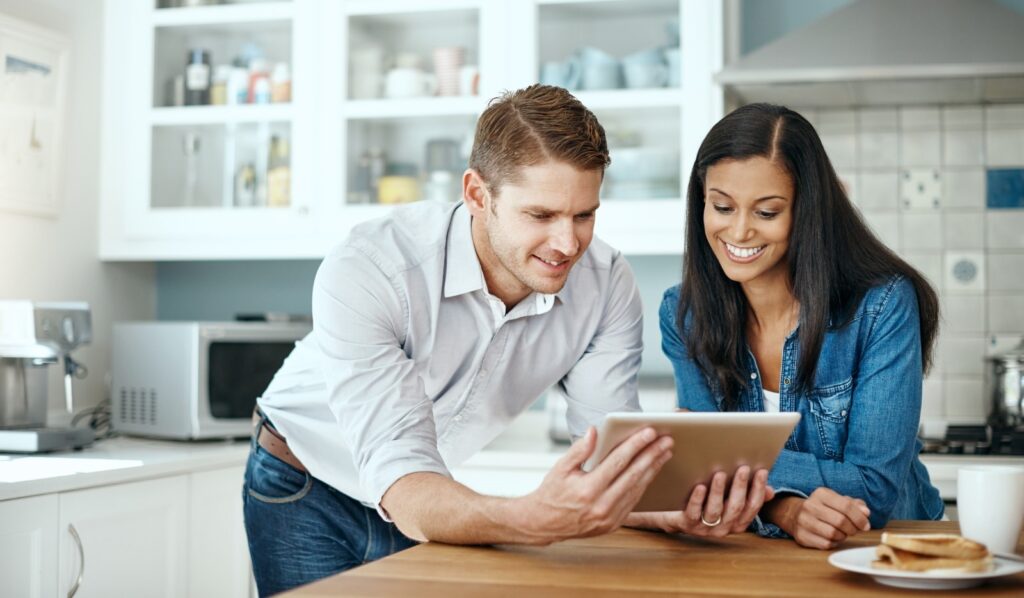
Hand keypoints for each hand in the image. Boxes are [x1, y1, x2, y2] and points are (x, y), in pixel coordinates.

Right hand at [518, 426, 673, 543]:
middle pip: (634, 475)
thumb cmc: (552, 493)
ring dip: (653, 469)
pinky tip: (651, 471)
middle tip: (666, 440)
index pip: (618, 462)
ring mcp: (609, 517)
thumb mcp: (560, 468)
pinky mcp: (613, 524)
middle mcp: (601, 505)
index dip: (635, 445)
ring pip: (638, 489)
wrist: (544, 524)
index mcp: (588, 489)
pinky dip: (644, 485)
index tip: (649, 432)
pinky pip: (633, 501)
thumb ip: (579, 449)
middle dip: (652, 455)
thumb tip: (594, 431)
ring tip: (665, 453)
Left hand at [626, 466, 774, 536]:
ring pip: (715, 511)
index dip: (758, 490)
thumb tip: (770, 491)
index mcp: (736, 522)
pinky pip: (694, 513)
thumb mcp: (727, 499)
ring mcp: (705, 528)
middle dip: (740, 487)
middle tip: (743, 468)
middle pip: (735, 509)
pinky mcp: (687, 524)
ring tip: (720, 474)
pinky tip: (700, 487)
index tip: (762, 471)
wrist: (673, 514)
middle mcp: (723, 528)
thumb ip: (747, 494)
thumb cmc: (705, 502)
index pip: (752, 508)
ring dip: (719, 492)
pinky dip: (698, 499)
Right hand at [768, 487, 870, 548]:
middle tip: (855, 530)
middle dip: (853, 529)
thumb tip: (865, 512)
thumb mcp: (837, 500)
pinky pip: (826, 544)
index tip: (866, 525)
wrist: (795, 514)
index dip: (860, 518)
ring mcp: (804, 521)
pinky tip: (833, 538)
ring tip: (843, 532)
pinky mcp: (801, 536)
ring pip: (833, 534)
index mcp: (821, 494)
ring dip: (843, 536)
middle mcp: (810, 506)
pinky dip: (834, 543)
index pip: (846, 506)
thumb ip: (854, 505)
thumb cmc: (823, 508)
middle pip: (841, 521)